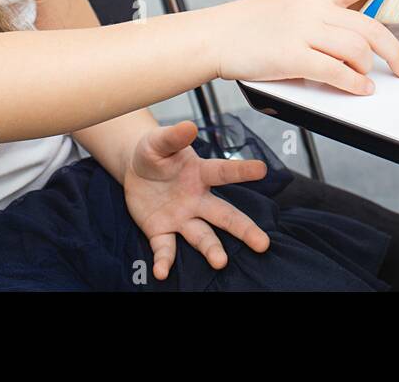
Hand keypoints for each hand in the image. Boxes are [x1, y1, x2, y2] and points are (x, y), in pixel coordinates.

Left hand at [124, 121, 270, 279]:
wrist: (135, 171)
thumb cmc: (154, 153)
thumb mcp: (158, 142)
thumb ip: (173, 137)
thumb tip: (189, 126)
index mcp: (200, 173)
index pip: (224, 172)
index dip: (242, 170)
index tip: (262, 169)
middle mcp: (197, 199)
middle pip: (225, 216)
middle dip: (244, 229)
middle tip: (263, 243)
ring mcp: (181, 218)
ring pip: (201, 236)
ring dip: (211, 250)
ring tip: (220, 262)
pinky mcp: (161, 231)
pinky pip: (166, 248)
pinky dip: (164, 261)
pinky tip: (162, 272)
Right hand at [213, 0, 398, 93]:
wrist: (215, 36)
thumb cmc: (248, 24)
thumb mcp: (287, 6)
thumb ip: (317, 15)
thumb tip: (343, 34)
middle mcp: (314, 11)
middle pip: (369, 26)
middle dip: (394, 50)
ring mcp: (304, 33)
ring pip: (357, 49)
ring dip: (369, 69)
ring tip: (368, 79)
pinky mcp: (293, 58)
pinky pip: (335, 72)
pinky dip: (353, 84)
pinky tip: (358, 89)